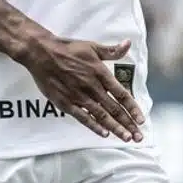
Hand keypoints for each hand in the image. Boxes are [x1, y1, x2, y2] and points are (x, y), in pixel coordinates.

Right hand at [17, 35, 144, 141]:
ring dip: (115, 128)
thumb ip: (111, 51)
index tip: (141, 119)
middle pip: (114, 109)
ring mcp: (79, 96)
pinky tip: (104, 133)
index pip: (121, 94)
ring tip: (126, 137)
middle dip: (128, 123)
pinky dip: (94, 126)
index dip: (133, 108)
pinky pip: (83, 117)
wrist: (41, 53)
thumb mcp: (92, 47)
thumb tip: (128, 44)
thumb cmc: (67, 48)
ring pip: (101, 115)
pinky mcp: (66, 102)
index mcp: (100, 73)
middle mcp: (92, 87)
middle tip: (138, 136)